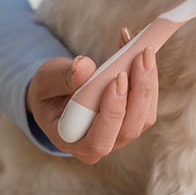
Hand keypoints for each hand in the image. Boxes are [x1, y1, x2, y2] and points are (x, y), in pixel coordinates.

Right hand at [26, 28, 158, 163]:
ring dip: (149, 80)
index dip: (112, 112)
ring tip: (144, 49)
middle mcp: (99, 145)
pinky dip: (148, 75)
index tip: (117, 78)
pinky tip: (140, 51)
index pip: (98, 141)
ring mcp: (118, 135)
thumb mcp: (46, 81)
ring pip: (144, 116)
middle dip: (140, 90)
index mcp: (72, 142)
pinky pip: (147, 102)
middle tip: (142, 55)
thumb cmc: (48, 90)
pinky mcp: (131, 120)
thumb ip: (63, 77)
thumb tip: (84, 66)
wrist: (56, 93)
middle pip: (129, 128)